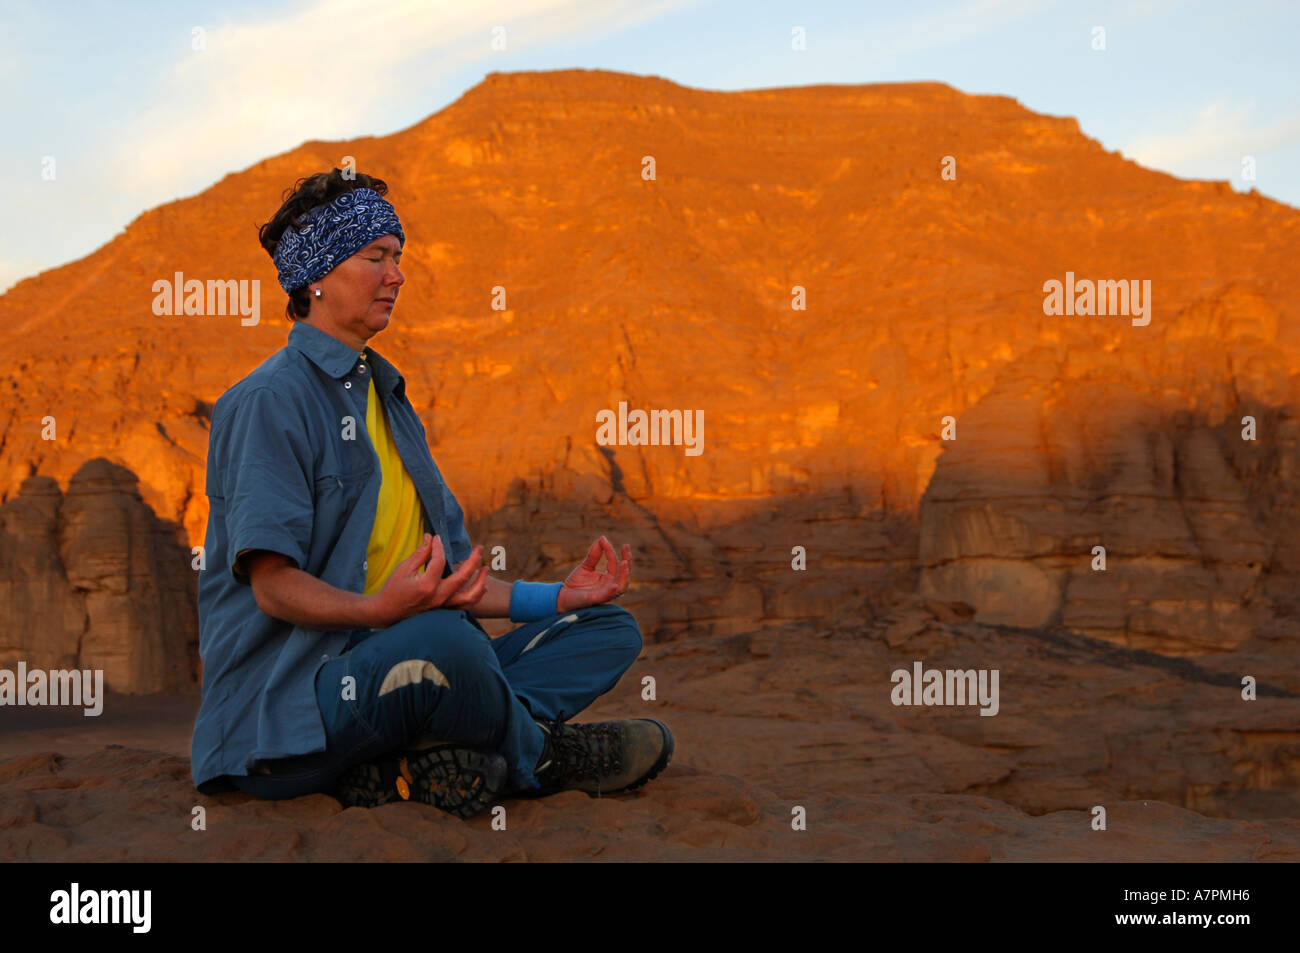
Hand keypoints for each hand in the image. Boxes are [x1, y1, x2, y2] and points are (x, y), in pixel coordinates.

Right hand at [368, 534, 487, 626]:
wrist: (386, 612)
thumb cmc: (392, 589)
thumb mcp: (403, 568)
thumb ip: (420, 553)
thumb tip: (431, 538)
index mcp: (426, 585)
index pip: (440, 561)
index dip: (438, 546)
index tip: (436, 538)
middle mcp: (437, 597)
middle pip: (462, 578)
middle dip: (474, 561)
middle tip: (480, 549)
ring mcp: (442, 606)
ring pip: (469, 597)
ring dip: (480, 583)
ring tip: (485, 569)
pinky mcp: (443, 611)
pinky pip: (464, 606)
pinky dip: (475, 597)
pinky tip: (482, 588)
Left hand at [557, 535, 630, 611]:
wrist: (562, 596)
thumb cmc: (576, 584)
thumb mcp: (586, 567)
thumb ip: (594, 555)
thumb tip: (602, 538)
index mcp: (608, 578)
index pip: (615, 563)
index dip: (611, 551)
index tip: (604, 539)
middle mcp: (610, 586)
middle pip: (624, 574)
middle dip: (627, 560)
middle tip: (626, 547)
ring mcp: (604, 594)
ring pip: (622, 587)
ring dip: (625, 575)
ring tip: (624, 562)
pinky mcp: (595, 600)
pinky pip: (606, 597)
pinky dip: (611, 592)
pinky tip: (614, 585)